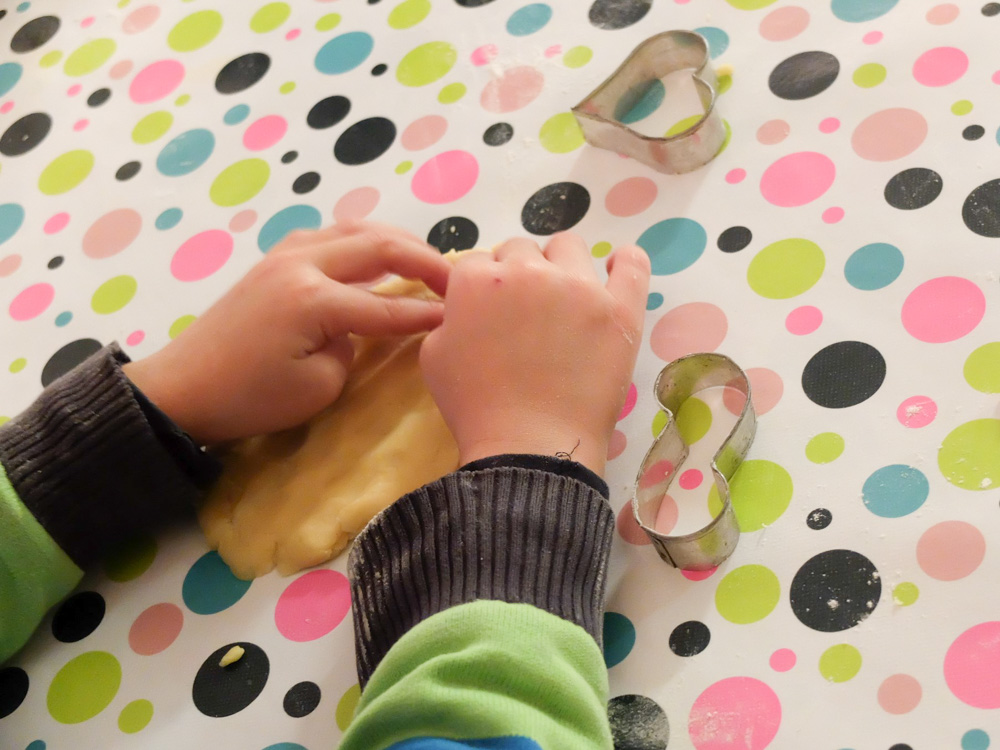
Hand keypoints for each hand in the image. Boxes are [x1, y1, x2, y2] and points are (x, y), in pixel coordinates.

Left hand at [124, 221, 451, 444]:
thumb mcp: (317, 387)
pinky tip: (376, 254)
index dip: (428, 313)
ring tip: (426, 260)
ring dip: (395, 240)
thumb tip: (359, 326)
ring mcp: (285, 254)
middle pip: (379, 246)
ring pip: (354, 229)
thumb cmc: (249, 398)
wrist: (183, 388)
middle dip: (425, 259)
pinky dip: (363, 240)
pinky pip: (331, 235)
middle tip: (456, 278)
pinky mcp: (274, 259)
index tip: (462, 317)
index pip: (388, 304)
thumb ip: (352, 347)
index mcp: (313, 299)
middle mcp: (302, 263)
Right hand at [420, 233, 649, 475]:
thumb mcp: (434, 356)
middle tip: (523, 314)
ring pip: (569, 246)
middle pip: (521, 249)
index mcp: (478, 279)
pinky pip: (631, 264)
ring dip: (560, 263)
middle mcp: (528, 270)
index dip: (481, 286)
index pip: (477, 261)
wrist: (529, 446)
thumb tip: (467, 307)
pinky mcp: (619, 308)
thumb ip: (449, 317)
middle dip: (517, 274)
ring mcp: (580, 286)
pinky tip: (617, 268)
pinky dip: (624, 261)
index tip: (489, 311)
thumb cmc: (475, 407)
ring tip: (564, 297)